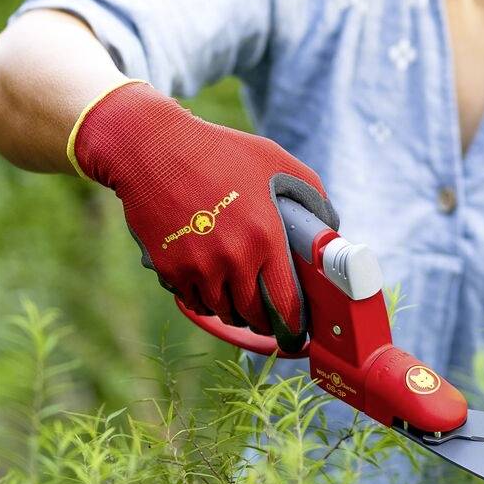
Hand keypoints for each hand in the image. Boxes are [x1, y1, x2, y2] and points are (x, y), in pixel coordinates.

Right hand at [69, 79, 335, 348]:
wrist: (153, 150)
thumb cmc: (220, 152)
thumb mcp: (276, 162)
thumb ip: (310, 196)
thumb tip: (330, 228)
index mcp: (266, 236)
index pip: (286, 303)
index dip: (294, 325)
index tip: (297, 333)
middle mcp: (233, 259)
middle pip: (254, 314)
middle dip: (264, 319)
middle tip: (268, 315)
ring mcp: (199, 268)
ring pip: (223, 310)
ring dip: (233, 307)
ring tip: (238, 293)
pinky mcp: (170, 270)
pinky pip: (194, 300)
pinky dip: (204, 297)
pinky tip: (210, 280)